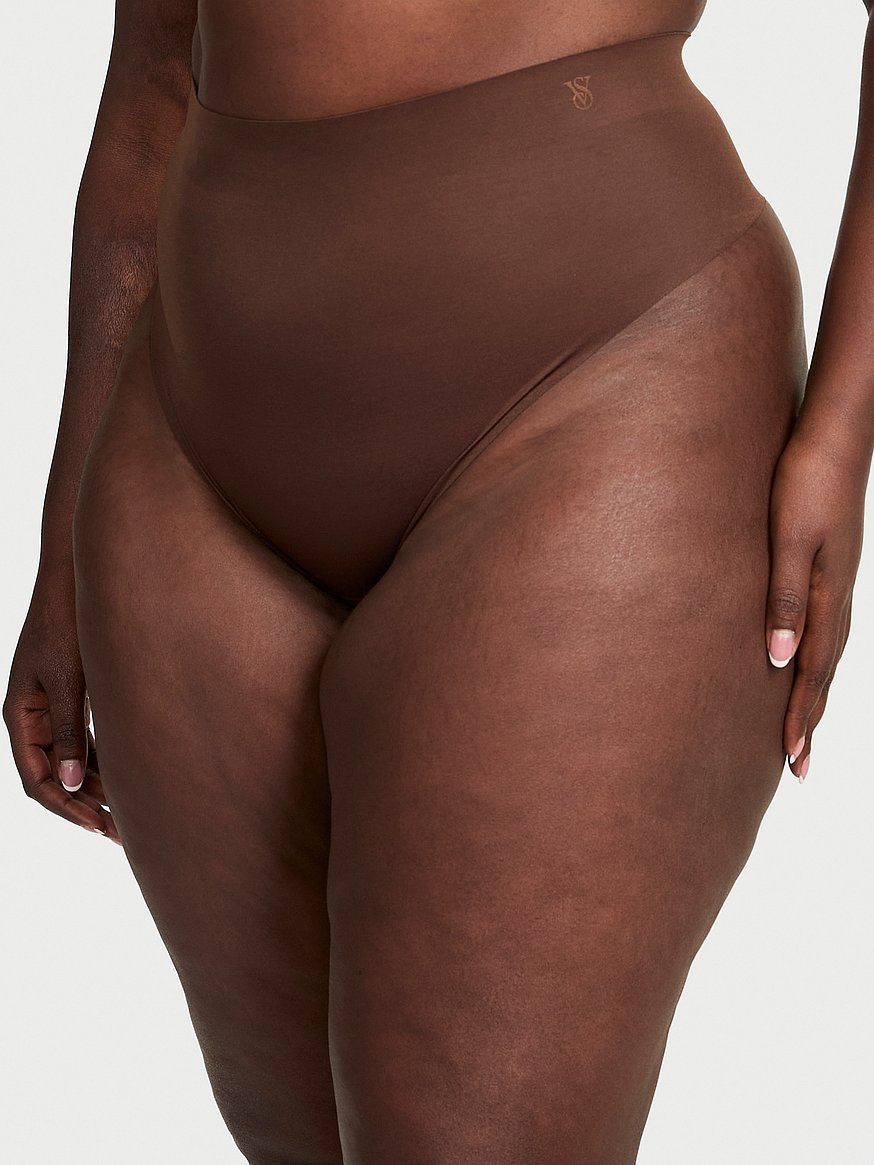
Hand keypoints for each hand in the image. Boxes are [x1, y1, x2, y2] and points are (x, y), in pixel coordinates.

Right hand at [4, 575, 120, 842]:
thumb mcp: (68, 681)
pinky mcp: (70, 698)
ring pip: (67, 763)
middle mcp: (31, 718)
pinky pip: (79, 742)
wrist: (75, 583)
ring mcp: (50, 709)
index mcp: (21, 717)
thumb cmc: (67, 625)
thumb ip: (68, 731)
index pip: (37, 781)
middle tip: (119, 833)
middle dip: (82, 807)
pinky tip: (124, 779)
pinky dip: (97, 764)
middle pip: (52, 778)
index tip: (98, 828)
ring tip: (125, 815)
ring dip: (92, 789)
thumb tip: (67, 785)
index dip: (66, 809)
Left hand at [765, 424, 867, 780]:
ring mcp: (838, 580)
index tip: (790, 759)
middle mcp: (837, 595)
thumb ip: (783, 598)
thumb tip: (777, 659)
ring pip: (829, 651)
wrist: (836, 431)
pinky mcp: (831, 564)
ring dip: (815, 693)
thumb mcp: (789, 539)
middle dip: (810, 719)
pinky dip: (818, 656)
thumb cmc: (805, 479)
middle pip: (824, 671)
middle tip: (799, 766)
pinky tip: (805, 657)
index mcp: (827, 595)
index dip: (801, 716)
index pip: (812, 671)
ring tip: (803, 725)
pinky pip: (827, 626)